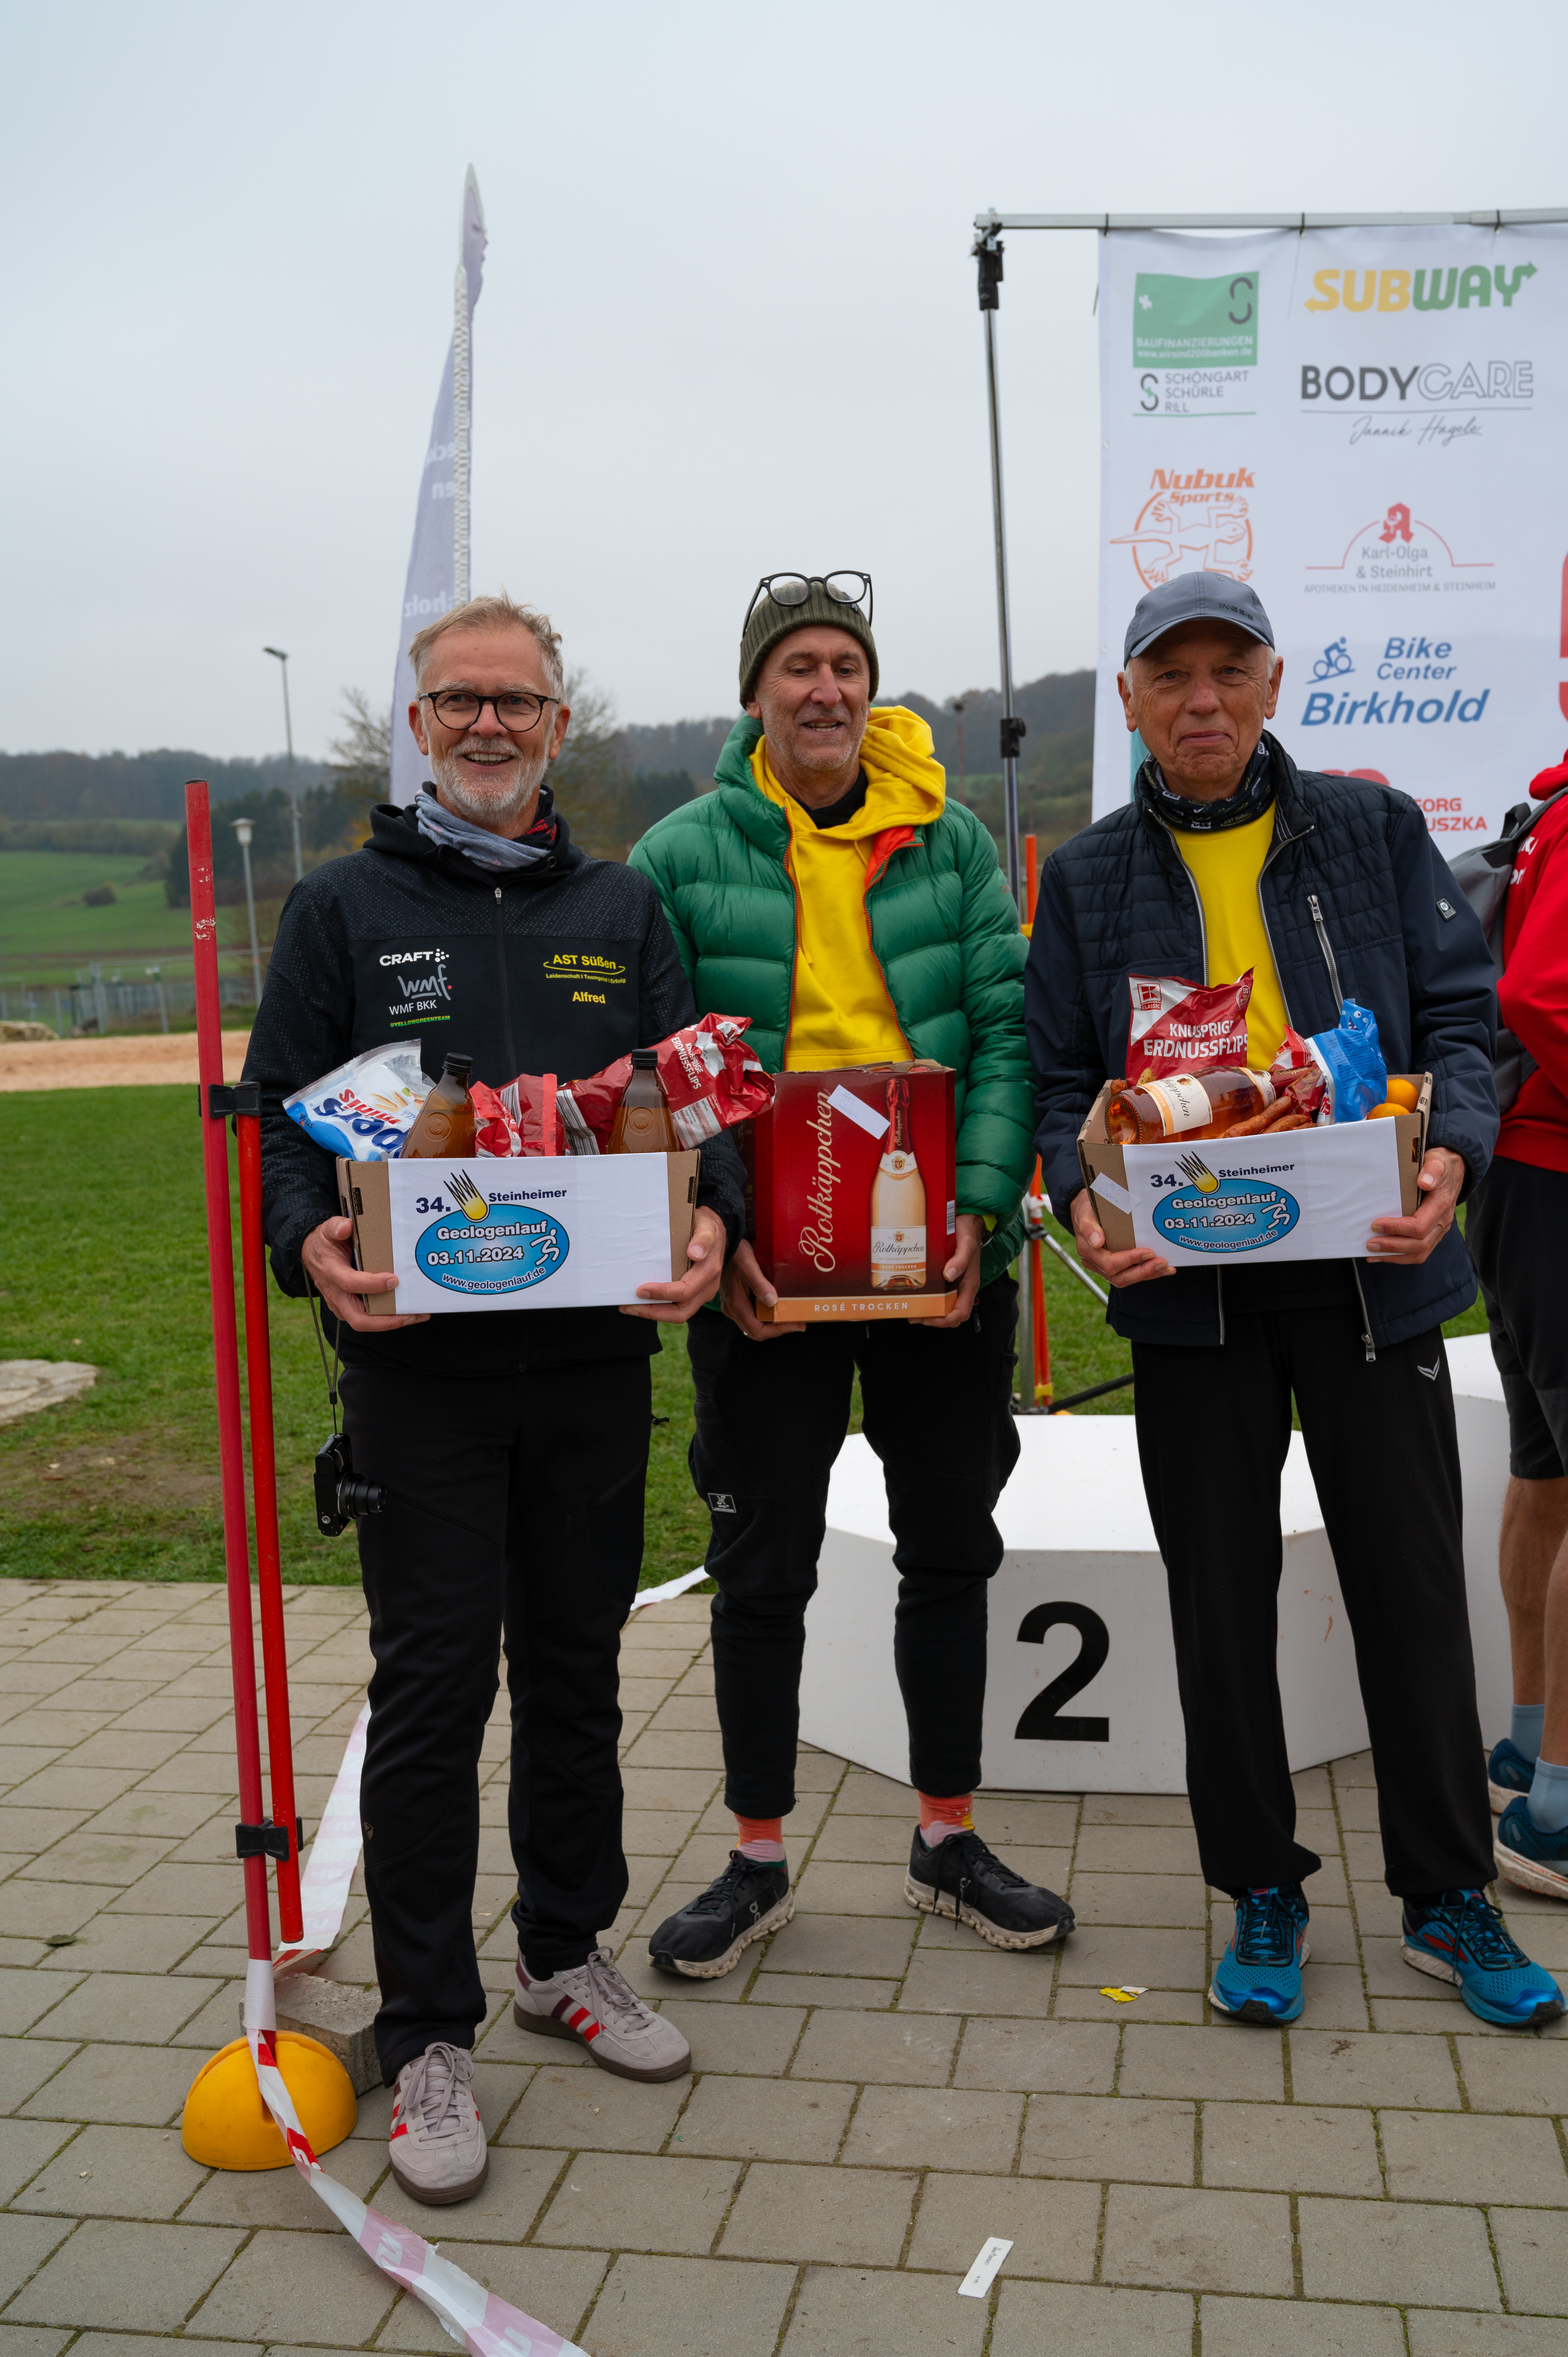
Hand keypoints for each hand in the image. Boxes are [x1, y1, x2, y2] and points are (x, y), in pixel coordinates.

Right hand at [301, 1215, 428, 1331]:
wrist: (313, 1255)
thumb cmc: (325, 1244)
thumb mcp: (327, 1230)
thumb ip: (336, 1227)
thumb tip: (347, 1226)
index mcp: (331, 1273)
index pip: (350, 1283)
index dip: (372, 1284)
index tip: (393, 1279)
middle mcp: (336, 1294)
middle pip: (359, 1319)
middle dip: (387, 1321)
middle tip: (412, 1314)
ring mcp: (341, 1305)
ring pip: (366, 1323)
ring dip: (392, 1322)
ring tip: (417, 1315)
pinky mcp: (349, 1309)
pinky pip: (368, 1319)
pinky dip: (388, 1318)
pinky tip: (407, 1312)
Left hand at [622, 1206, 727, 1322]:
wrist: (715, 1233)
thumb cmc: (705, 1228)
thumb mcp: (706, 1226)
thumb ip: (703, 1238)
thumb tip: (695, 1253)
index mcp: (709, 1271)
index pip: (686, 1290)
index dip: (663, 1293)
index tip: (641, 1290)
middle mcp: (707, 1287)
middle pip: (681, 1312)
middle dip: (653, 1311)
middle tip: (629, 1306)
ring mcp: (701, 1294)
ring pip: (678, 1314)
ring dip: (653, 1313)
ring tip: (630, 1307)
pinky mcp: (694, 1296)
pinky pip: (676, 1308)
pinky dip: (658, 1308)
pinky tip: (641, 1302)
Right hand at [718, 1237, 805, 1340]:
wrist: (724, 1246)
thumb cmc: (736, 1255)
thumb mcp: (750, 1267)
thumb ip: (760, 1285)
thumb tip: (773, 1301)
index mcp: (736, 1305)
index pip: (757, 1330)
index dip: (777, 1331)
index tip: (795, 1324)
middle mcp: (733, 1310)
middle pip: (756, 1330)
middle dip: (778, 1329)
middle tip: (797, 1322)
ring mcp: (733, 1306)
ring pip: (754, 1324)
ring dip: (773, 1323)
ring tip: (790, 1316)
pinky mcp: (735, 1300)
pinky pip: (752, 1315)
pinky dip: (766, 1315)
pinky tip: (777, 1307)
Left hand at [919, 1213, 986, 1329]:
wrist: (966, 1219)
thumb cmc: (968, 1232)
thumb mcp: (966, 1243)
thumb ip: (961, 1259)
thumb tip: (950, 1275)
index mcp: (969, 1283)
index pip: (961, 1312)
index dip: (946, 1320)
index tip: (931, 1319)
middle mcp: (961, 1286)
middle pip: (950, 1313)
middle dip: (934, 1319)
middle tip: (915, 1316)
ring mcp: (953, 1282)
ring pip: (943, 1305)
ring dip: (928, 1311)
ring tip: (911, 1309)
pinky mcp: (945, 1275)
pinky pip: (938, 1293)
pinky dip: (927, 1298)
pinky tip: (915, 1294)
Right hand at [1070, 1187, 1172, 1288]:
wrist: (1086, 1212)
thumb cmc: (1088, 1210)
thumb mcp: (1086, 1212)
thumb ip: (1089, 1227)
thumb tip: (1097, 1242)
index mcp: (1087, 1251)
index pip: (1110, 1263)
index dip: (1130, 1260)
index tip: (1148, 1252)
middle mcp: (1095, 1263)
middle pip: (1119, 1277)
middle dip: (1143, 1271)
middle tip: (1162, 1262)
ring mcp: (1103, 1268)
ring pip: (1126, 1278)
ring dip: (1148, 1274)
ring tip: (1166, 1268)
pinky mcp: (1114, 1268)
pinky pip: (1130, 1275)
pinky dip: (1147, 1273)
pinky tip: (1162, 1269)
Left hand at [1367, 1146, 1465, 1264]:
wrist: (1453, 1172)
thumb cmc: (1440, 1166)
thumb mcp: (1437, 1161)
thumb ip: (1432, 1170)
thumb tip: (1424, 1182)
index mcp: (1441, 1205)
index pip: (1419, 1226)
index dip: (1397, 1228)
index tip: (1376, 1224)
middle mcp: (1442, 1222)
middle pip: (1419, 1244)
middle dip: (1392, 1246)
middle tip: (1370, 1244)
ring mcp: (1439, 1230)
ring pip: (1420, 1253)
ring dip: (1395, 1256)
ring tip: (1372, 1254)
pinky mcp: (1433, 1234)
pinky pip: (1419, 1252)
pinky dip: (1400, 1256)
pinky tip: (1383, 1255)